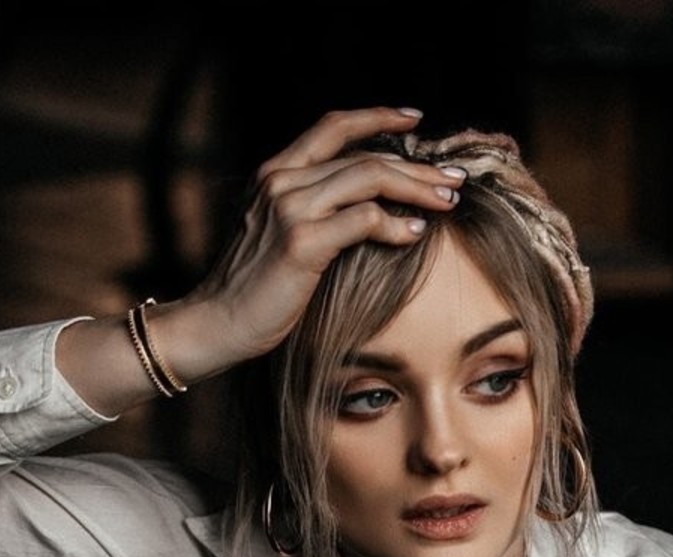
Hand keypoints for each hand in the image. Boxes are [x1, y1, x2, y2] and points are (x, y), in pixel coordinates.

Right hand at [184, 105, 464, 366]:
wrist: (218, 322)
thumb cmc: (257, 288)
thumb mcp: (282, 236)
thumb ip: (316, 212)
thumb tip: (369, 208)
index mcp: (277, 173)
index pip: (334, 126)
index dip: (377, 117)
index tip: (414, 119)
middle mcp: (282, 181)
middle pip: (364, 156)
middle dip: (416, 165)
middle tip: (454, 178)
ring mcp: (290, 209)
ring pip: (369, 179)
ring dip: (416, 189)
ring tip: (447, 202)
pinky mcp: (301, 242)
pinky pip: (362, 220)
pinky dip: (394, 225)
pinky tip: (415, 234)